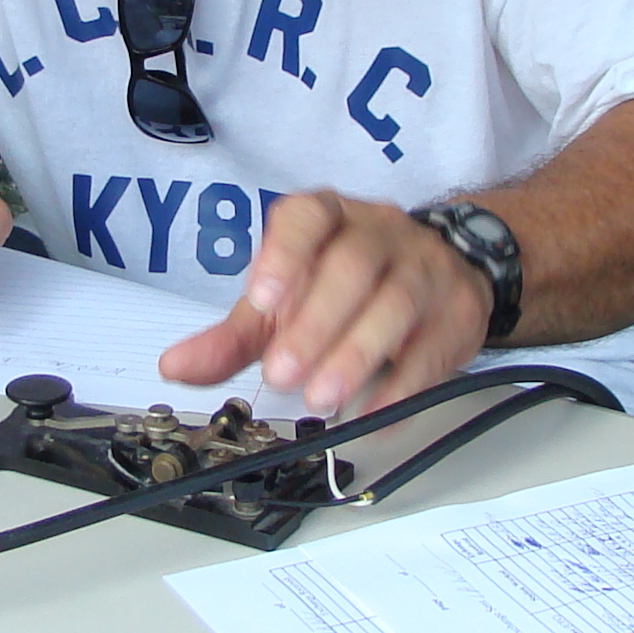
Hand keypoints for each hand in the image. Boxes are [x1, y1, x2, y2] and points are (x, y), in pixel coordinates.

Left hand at [158, 192, 493, 419]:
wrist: (441, 271)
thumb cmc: (343, 284)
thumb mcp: (285, 300)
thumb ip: (234, 335)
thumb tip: (176, 366)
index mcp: (329, 218)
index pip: (308, 217)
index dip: (285, 254)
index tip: (260, 299)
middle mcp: (380, 233)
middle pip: (352, 267)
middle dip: (315, 323)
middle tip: (282, 376)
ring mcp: (425, 268)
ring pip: (395, 303)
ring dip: (355, 355)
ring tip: (321, 399)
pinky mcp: (458, 310)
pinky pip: (431, 349)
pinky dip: (399, 387)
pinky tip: (371, 415)